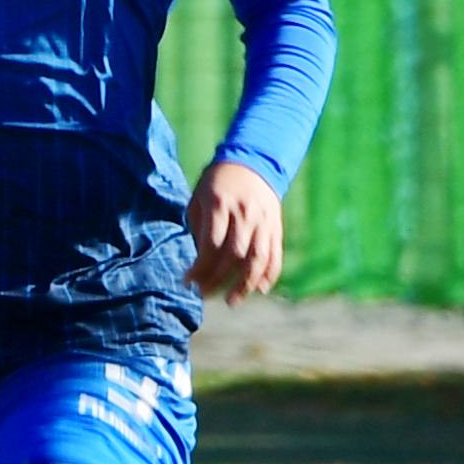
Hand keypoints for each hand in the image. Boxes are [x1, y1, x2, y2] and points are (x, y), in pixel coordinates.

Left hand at [190, 157, 288, 303]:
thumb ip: (199, 229)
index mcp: (220, 204)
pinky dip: (269, 274)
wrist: (253, 161)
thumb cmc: (217, 183)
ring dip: (245, 285)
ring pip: (257, 259)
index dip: (200, 268)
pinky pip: (275, 254)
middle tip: (203, 294)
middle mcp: (244, 213)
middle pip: (234, 255)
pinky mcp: (276, 227)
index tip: (188, 281)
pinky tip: (260, 289)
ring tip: (231, 302)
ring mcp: (264, 221)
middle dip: (217, 279)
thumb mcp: (199, 198)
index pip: (212, 244)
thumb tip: (200, 264)